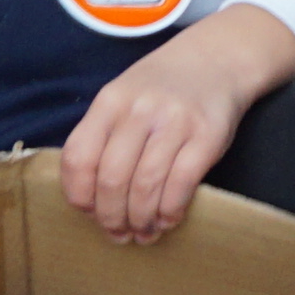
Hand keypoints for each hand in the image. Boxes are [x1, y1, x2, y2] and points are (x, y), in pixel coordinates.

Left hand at [59, 5, 294, 244]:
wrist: (217, 59)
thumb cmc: (161, 88)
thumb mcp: (123, 97)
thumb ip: (103, 136)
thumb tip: (89, 196)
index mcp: (109, 102)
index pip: (78, 157)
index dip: (78, 195)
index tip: (87, 213)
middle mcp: (138, 110)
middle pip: (110, 179)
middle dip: (110, 217)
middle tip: (118, 234)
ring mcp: (174, 122)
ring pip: (144, 186)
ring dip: (140, 220)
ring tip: (143, 233)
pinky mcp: (207, 136)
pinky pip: (181, 184)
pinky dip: (170, 211)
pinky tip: (168, 220)